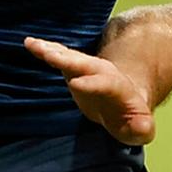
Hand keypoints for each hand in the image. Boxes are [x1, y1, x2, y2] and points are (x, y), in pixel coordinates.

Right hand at [25, 36, 157, 143]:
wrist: (123, 100)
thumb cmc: (131, 118)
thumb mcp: (141, 128)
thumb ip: (142, 129)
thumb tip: (141, 127)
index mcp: (117, 87)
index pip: (105, 84)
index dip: (91, 84)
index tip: (75, 84)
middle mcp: (100, 72)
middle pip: (84, 64)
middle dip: (68, 59)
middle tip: (50, 55)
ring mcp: (85, 69)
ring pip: (69, 57)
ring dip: (51, 51)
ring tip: (33, 44)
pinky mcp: (72, 69)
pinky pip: (58, 57)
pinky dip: (44, 50)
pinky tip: (29, 43)